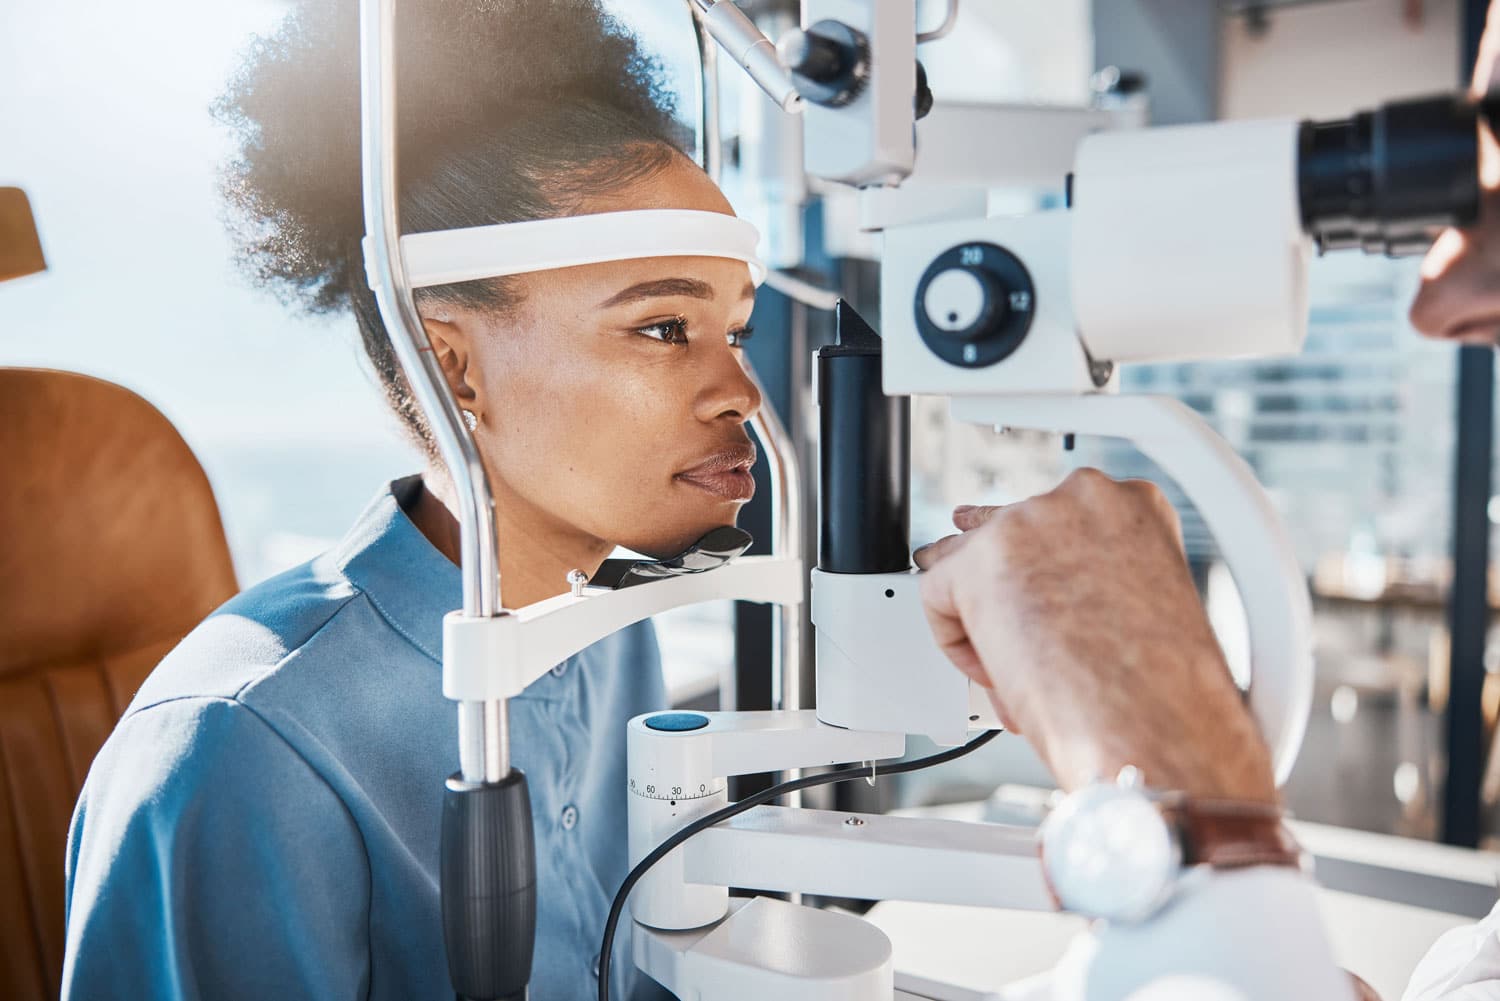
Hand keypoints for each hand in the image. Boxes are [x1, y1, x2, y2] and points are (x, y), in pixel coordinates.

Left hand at [915, 469, 1277, 803]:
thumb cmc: (1165, 692)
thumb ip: (1098, 586)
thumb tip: (1043, 607)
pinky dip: (953, 642)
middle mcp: (1082, 500)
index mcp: (1135, 507)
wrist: (1156, 725)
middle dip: (996, 579)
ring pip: (968, 558)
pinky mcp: (980, 560)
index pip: (1059, 517)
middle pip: (1007, 528)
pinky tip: (991, 675)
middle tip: (994, 615)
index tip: (1034, 588)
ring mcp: (1028, 523)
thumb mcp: (1146, 610)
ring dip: (975, 611)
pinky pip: (936, 594)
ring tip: (996, 659)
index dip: (1040, 564)